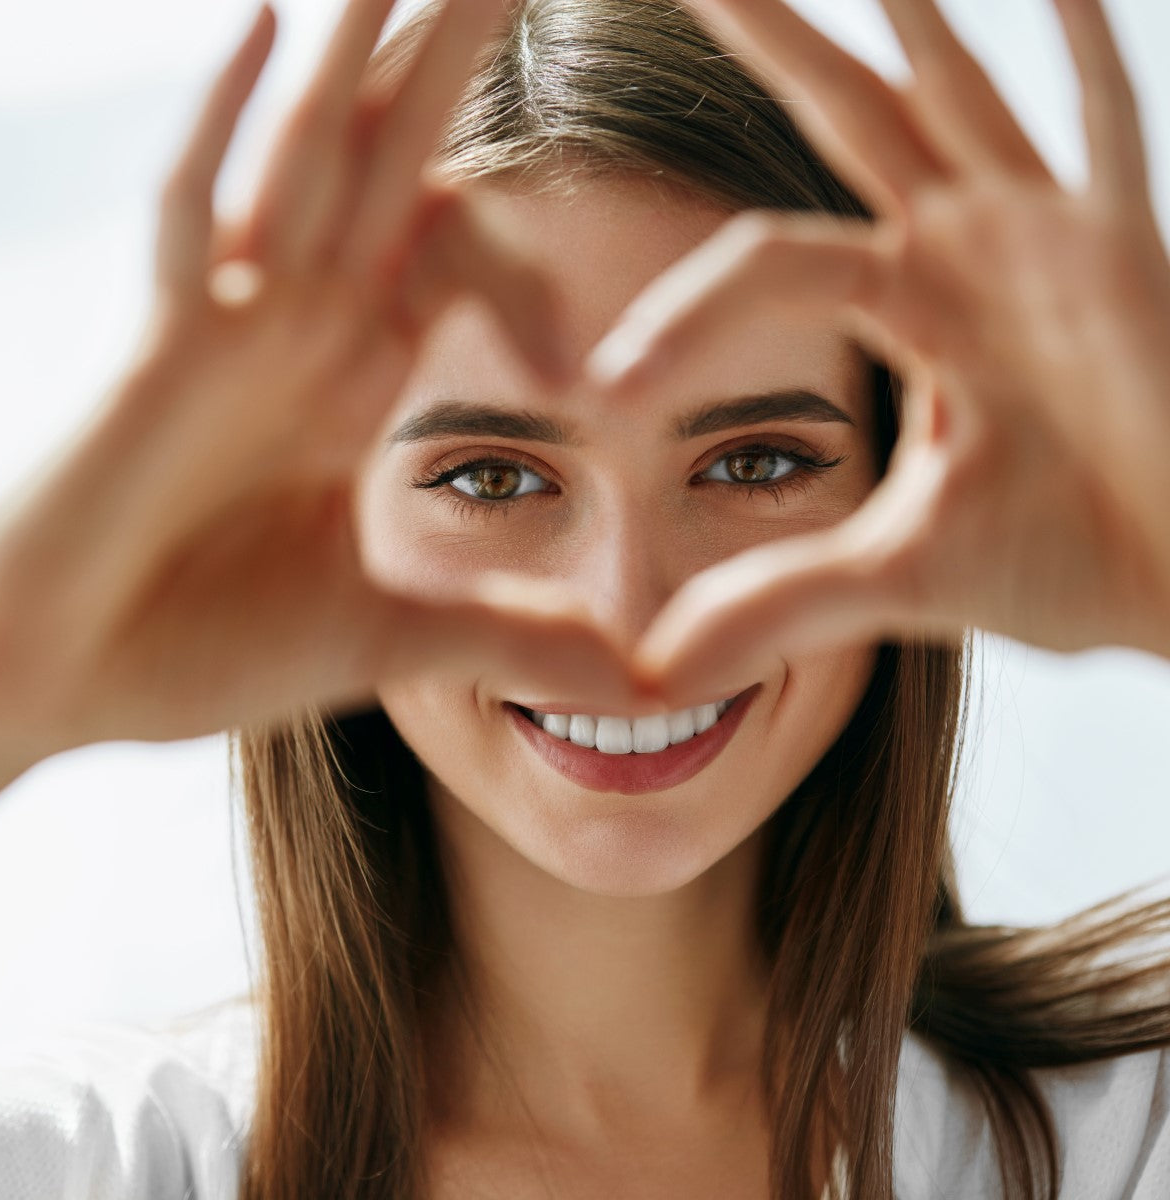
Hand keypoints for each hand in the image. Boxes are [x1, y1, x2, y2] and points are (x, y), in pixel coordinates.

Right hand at [0, 0, 645, 805]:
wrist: (62, 685)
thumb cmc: (198, 651)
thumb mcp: (393, 640)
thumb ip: (513, 639)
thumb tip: (638, 683)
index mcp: (351, 380)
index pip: (450, 256)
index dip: (517, 233)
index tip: (587, 188)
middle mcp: (297, 330)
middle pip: (393, 167)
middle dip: (451, 62)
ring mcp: (224, 328)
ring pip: (308, 160)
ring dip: (363, 54)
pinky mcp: (155, 351)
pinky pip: (192, 215)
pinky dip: (228, 126)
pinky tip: (272, 24)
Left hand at [585, 0, 1169, 702]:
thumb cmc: (1068, 560)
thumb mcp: (895, 578)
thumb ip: (777, 603)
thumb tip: (657, 670)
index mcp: (905, 310)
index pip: (762, 265)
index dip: (680, 320)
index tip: (603, 393)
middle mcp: (964, 251)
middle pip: (840, 116)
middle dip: (766, 39)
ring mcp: (1048, 237)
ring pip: (955, 92)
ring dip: (904, 14)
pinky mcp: (1129, 250)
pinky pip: (1107, 125)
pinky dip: (1083, 53)